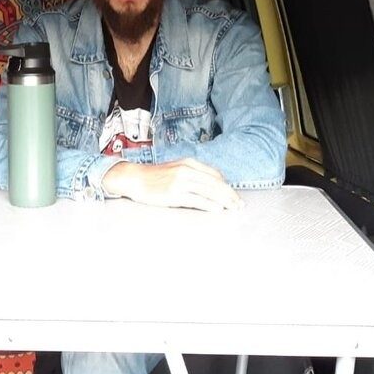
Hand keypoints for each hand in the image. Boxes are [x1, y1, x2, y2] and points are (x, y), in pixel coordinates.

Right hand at [101, 158, 242, 210]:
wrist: (134, 178)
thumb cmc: (155, 177)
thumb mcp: (176, 169)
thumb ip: (192, 175)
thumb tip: (210, 186)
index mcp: (189, 163)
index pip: (215, 175)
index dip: (227, 186)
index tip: (234, 196)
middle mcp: (186, 170)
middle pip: (215, 183)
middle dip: (230, 195)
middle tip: (239, 205)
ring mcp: (180, 182)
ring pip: (209, 191)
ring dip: (224, 201)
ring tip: (232, 209)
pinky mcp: (174, 194)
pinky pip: (197, 200)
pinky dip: (210, 205)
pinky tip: (217, 210)